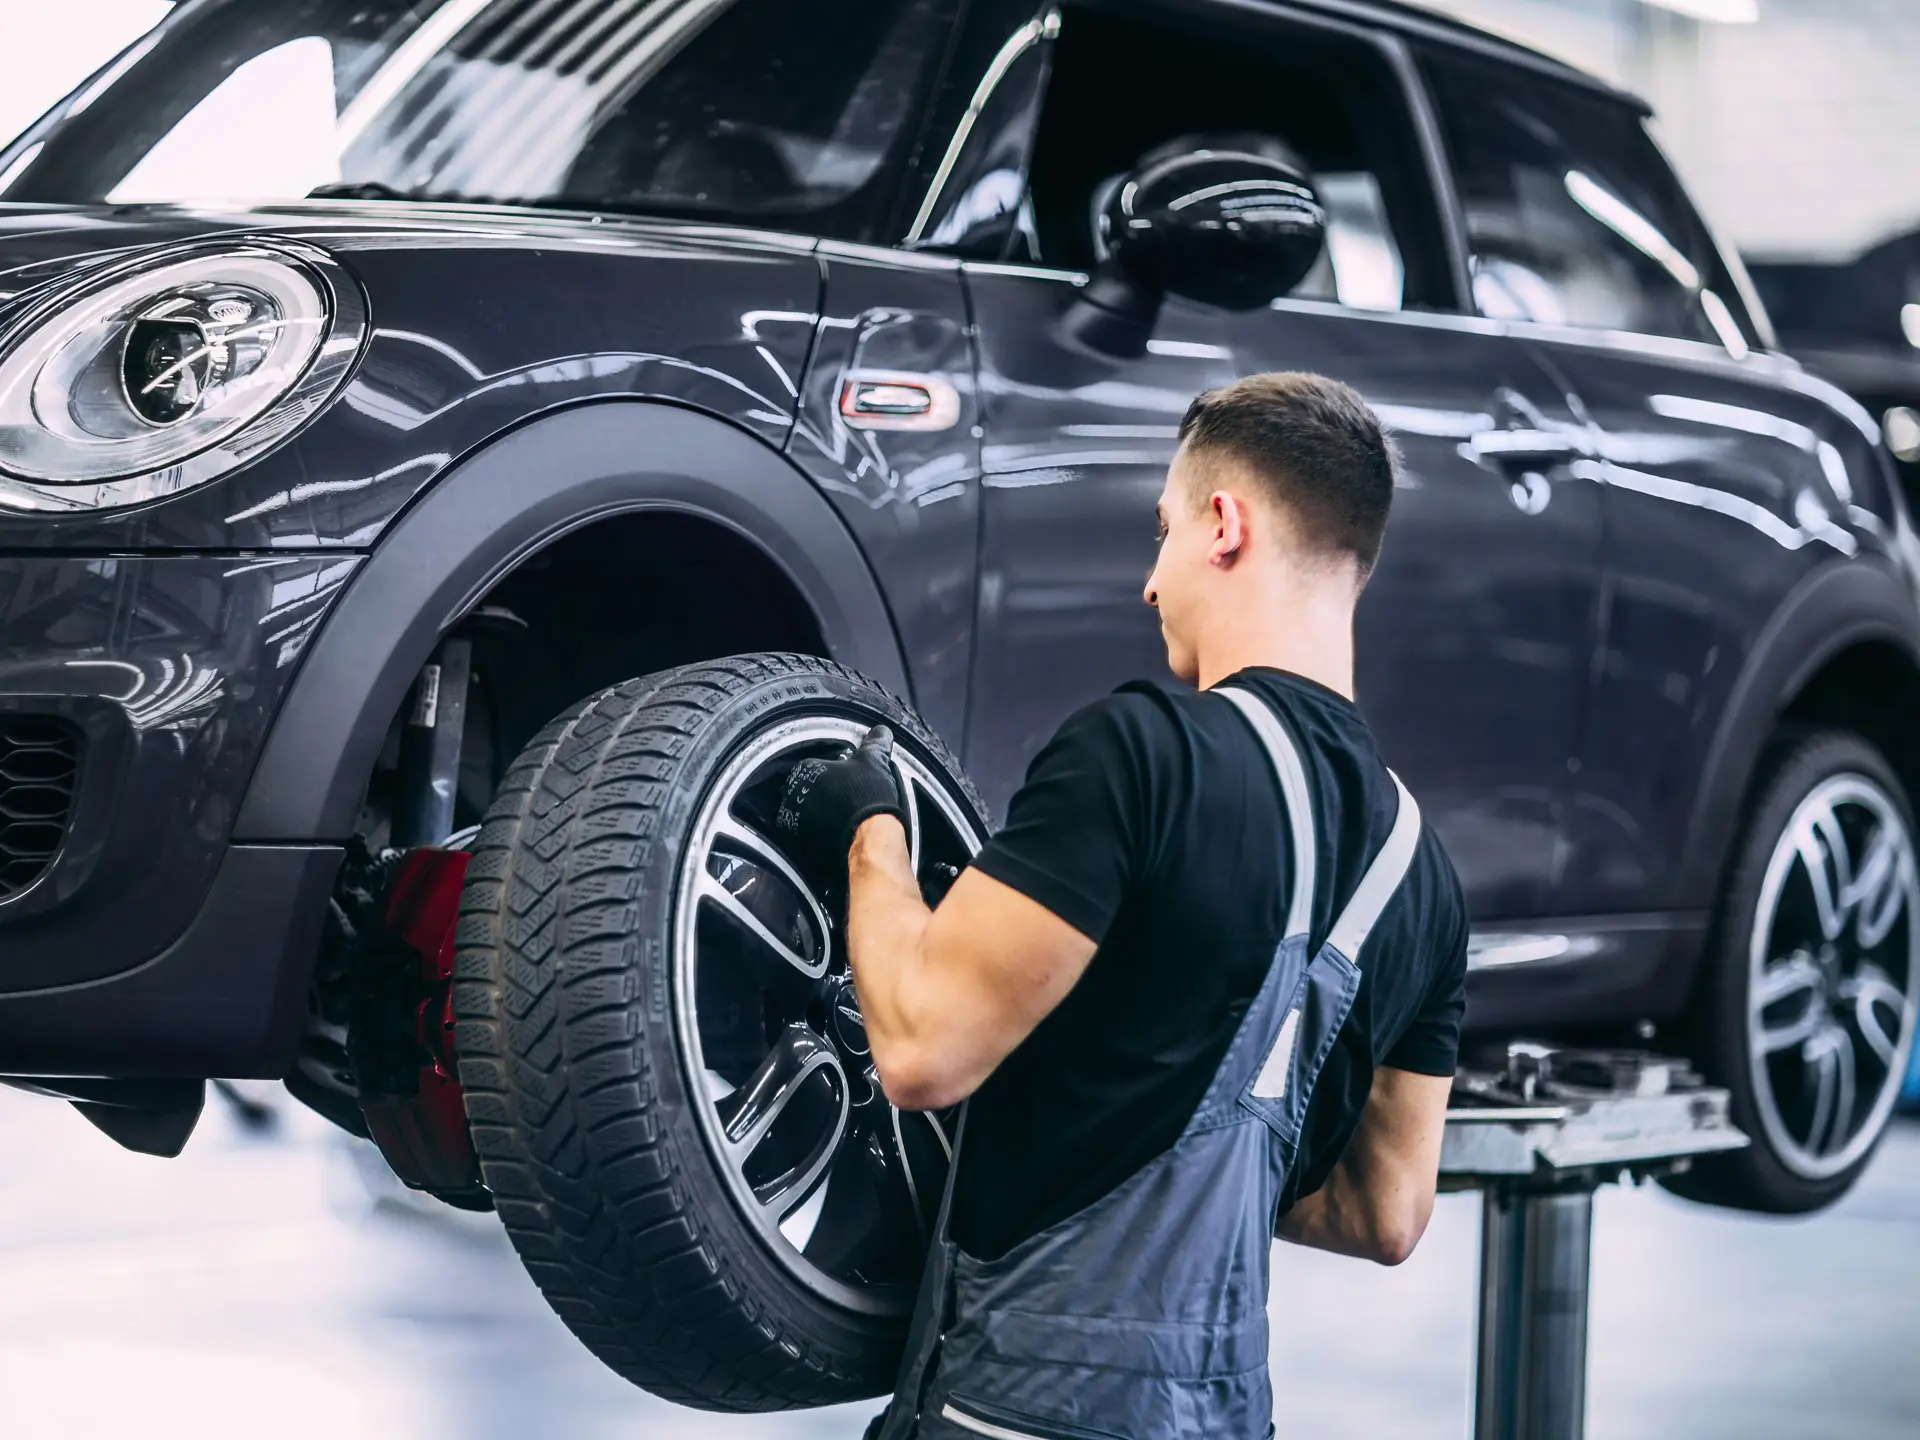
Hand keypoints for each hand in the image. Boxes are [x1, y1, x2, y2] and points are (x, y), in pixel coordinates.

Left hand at [775, 723, 904, 887]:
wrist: (870, 836)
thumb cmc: (867, 795)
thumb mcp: (873, 760)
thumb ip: (874, 743)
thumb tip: (881, 731)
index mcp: (805, 769)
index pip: (813, 767)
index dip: (831, 774)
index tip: (845, 781)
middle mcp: (793, 795)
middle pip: (807, 791)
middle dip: (822, 795)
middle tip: (845, 799)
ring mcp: (795, 821)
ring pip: (807, 814)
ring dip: (820, 815)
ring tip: (843, 818)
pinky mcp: (802, 845)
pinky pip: (810, 835)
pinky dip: (820, 834)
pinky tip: (838, 834)